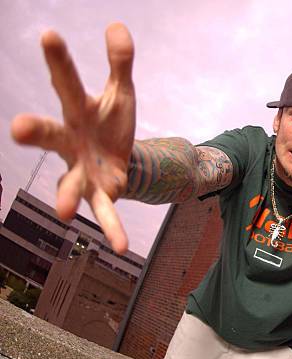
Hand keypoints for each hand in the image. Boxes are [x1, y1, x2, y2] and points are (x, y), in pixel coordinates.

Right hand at [11, 23, 134, 253]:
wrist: (120, 157)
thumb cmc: (112, 122)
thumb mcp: (121, 92)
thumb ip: (121, 63)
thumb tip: (118, 26)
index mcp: (77, 110)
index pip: (67, 81)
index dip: (58, 60)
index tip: (49, 34)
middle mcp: (71, 142)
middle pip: (51, 134)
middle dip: (35, 132)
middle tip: (17, 128)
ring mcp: (82, 171)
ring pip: (69, 183)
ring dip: (64, 195)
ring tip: (62, 210)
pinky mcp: (101, 193)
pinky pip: (105, 213)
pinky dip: (112, 228)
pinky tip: (122, 247)